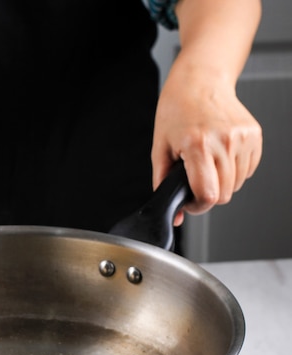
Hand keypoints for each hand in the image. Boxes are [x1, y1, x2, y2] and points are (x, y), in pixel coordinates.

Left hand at [151, 66, 261, 225]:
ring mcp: (243, 138)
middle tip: (194, 179)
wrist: (199, 82)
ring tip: (206, 162)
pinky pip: (248, 170)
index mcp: (198, 145)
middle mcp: (224, 141)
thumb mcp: (160, 148)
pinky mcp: (254, 136)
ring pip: (237, 184)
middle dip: (207, 193)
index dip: (197, 206)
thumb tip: (174, 213)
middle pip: (224, 194)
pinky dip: (234, 170)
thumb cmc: (176, 111)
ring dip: (222, 182)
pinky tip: (219, 155)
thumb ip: (163, 183)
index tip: (190, 202)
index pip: (209, 195)